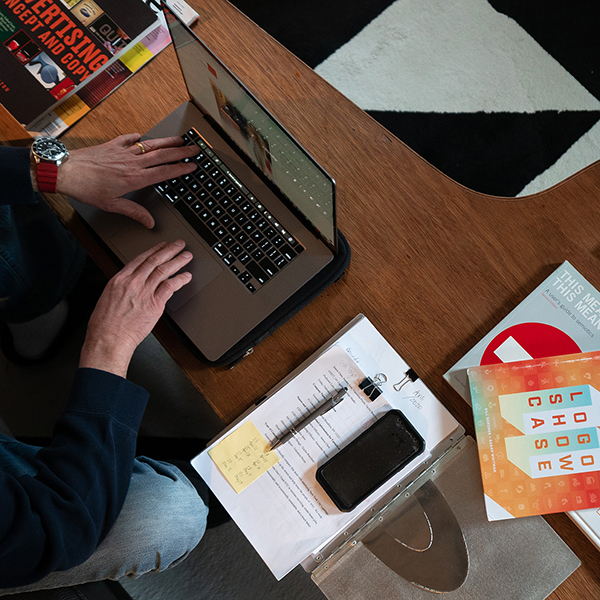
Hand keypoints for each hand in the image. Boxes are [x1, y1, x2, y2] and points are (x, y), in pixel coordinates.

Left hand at [55, 134, 198, 227]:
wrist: (66, 171)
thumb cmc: (86, 188)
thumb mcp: (112, 205)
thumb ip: (134, 212)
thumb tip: (149, 222)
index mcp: (135, 178)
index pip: (165, 172)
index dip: (181, 169)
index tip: (192, 166)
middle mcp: (132, 163)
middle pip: (163, 155)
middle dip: (181, 152)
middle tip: (194, 149)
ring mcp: (123, 152)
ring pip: (150, 145)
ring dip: (166, 141)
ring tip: (179, 139)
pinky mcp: (111, 145)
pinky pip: (128, 139)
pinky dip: (137, 138)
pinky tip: (141, 136)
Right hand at [79, 240, 192, 377]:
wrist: (108, 340)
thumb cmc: (105, 324)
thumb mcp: (108, 298)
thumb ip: (121, 288)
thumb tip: (131, 285)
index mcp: (119, 279)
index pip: (140, 258)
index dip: (154, 250)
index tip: (162, 245)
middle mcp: (132, 282)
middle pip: (155, 260)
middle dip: (169, 250)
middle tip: (179, 244)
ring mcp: (144, 292)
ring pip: (164, 270)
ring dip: (178, 261)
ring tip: (186, 256)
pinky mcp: (154, 304)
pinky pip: (171, 287)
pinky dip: (180, 280)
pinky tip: (186, 276)